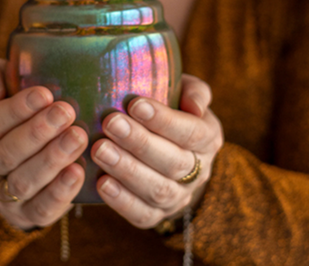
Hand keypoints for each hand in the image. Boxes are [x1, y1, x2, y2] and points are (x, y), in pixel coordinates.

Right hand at [0, 58, 87, 229]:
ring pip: (22, 184)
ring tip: (78, 137)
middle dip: (37, 133)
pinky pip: (40, 210)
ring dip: (52, 160)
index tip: (45, 93)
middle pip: (5, 155)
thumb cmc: (14, 99)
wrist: (30, 138)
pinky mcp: (25, 215)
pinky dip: (60, 192)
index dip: (15, 110)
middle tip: (66, 112)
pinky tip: (78, 172)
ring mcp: (1, 196)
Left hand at [91, 74, 222, 228]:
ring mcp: (179, 197)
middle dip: (140, 142)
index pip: (192, 132)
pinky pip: (142, 215)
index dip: (164, 120)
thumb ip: (195, 92)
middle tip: (110, 123)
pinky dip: (121, 201)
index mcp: (208, 138)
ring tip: (100, 149)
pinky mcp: (157, 215)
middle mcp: (199, 171)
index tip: (135, 104)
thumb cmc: (172, 108)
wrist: (169, 146)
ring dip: (127, 170)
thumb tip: (195, 106)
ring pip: (157, 190)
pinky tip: (101, 182)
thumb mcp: (186, 92)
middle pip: (173, 162)